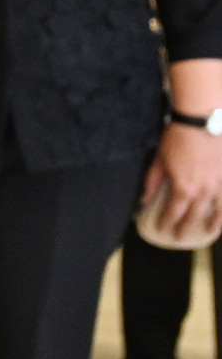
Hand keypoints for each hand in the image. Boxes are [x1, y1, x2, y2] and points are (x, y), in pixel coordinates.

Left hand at [144, 121, 221, 249]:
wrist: (202, 121)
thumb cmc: (177, 139)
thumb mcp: (159, 161)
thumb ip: (152, 183)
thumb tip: (144, 201)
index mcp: (184, 188)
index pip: (174, 212)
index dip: (167, 222)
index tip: (162, 229)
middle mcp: (204, 191)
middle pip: (195, 215)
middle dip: (186, 227)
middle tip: (181, 237)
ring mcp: (220, 184)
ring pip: (219, 210)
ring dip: (214, 223)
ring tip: (209, 230)